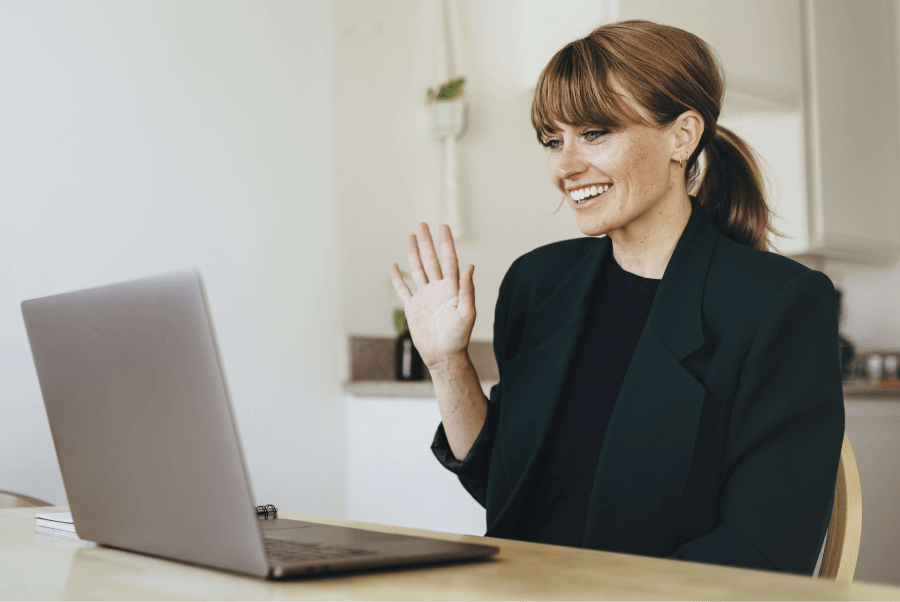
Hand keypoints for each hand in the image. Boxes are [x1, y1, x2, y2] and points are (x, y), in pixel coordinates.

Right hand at [389, 223, 475, 369]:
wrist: (444, 356)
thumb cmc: (459, 337)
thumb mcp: (467, 312)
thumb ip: (467, 289)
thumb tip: (470, 266)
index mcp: (452, 288)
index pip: (449, 260)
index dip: (446, 243)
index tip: (443, 227)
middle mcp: (438, 289)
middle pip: (431, 260)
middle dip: (427, 242)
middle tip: (423, 224)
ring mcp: (425, 297)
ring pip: (418, 270)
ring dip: (414, 254)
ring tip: (410, 237)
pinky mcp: (413, 308)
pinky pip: (404, 289)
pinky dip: (398, 278)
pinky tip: (394, 266)